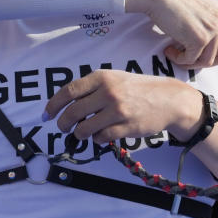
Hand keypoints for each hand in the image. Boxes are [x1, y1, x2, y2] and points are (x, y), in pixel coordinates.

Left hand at [43, 70, 200, 142]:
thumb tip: (67, 104)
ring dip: (79, 134)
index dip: (54, 105)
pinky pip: (101, 138)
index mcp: (102, 77)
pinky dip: (97, 139)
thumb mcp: (116, 78)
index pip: (69, 91)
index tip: (47, 114)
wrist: (169, 100)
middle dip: (63, 123)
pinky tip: (101, 136)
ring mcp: (117, 111)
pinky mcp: (126, 127)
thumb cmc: (139, 89)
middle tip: (62, 127)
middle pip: (72, 112)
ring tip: (82, 133)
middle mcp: (108, 92)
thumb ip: (93, 88)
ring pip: (84, 128)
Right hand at [126, 0, 217, 68]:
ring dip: (190, 62)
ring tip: (174, 53)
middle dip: (205, 61)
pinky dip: (178, 59)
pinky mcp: (200, 39)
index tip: (197, 52)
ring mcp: (213, 31)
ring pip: (207, 61)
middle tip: (189, 59)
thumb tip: (203, 28)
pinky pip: (190, 59)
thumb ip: (206, 12)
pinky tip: (168, 50)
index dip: (213, 52)